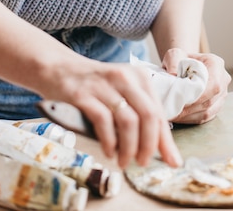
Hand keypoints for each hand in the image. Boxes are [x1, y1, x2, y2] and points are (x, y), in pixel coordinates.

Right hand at [44, 58, 182, 169]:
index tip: (173, 162)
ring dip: (129, 147)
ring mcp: (104, 85)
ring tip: (124, 161)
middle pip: (149, 115)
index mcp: (140, 77)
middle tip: (143, 163)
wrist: (59, 68)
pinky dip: (109, 141)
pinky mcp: (83, 94)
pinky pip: (103, 121)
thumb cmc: (95, 86)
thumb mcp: (122, 92)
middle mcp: (125, 78)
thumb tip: (160, 148)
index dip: (166, 140)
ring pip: (128, 120)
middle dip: (149, 145)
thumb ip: (139, 114)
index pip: (159, 112)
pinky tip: (109, 152)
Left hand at [161, 47, 230, 123]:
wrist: (186, 64)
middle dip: (190, 108)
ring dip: (189, 116)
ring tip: (172, 115)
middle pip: (210, 100)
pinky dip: (191, 119)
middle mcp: (223, 79)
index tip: (181, 101)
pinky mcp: (216, 105)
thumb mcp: (174, 54)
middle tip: (172, 111)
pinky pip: (206, 117)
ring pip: (208, 111)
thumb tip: (173, 76)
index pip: (213, 84)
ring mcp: (222, 94)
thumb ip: (173, 61)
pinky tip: (178, 117)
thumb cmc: (181, 58)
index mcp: (216, 64)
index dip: (198, 96)